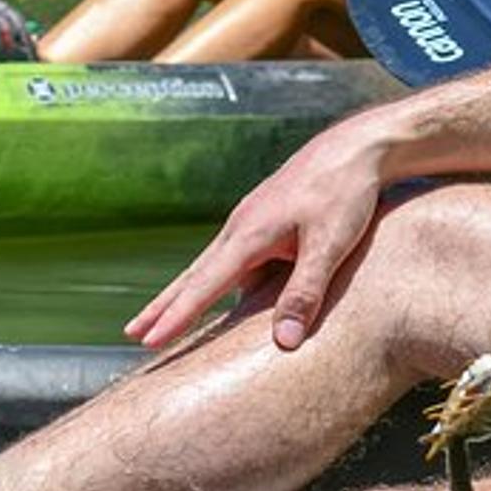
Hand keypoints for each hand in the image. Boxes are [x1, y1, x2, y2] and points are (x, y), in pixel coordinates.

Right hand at [126, 120, 389, 350]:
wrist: (359, 147)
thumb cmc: (345, 192)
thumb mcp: (330, 245)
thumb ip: (305, 293)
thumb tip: (284, 343)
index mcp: (249, 234)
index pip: (204, 285)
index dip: (176, 316)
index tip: (147, 342)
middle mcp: (241, 227)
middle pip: (194, 274)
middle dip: (164, 306)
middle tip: (132, 334)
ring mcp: (252, 221)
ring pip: (213, 266)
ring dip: (187, 293)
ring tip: (163, 319)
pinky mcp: (267, 220)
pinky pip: (236, 259)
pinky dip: (218, 280)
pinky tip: (223, 294)